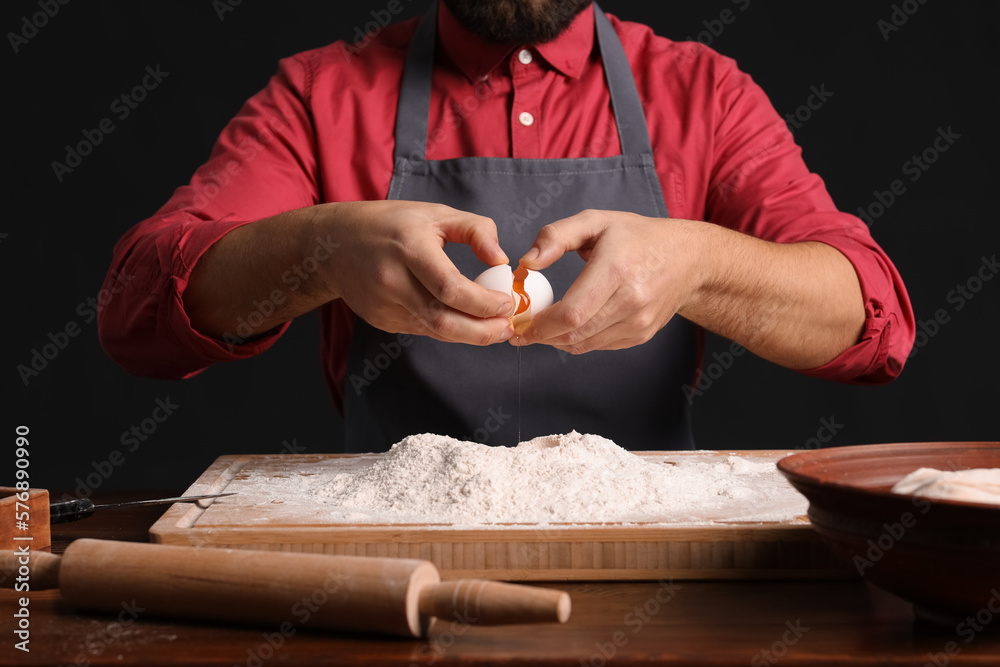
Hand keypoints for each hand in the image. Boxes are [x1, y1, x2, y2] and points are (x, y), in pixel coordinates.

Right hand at [324, 200, 514, 344]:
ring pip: (434, 331)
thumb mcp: (435, 213)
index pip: (449, 287)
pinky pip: (422, 330)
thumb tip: (501, 260)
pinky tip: (466, 323)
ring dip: (469, 335)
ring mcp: (384, 306)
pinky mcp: (382, 320)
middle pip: (442, 320)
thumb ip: (475, 230)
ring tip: (495, 329)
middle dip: (482, 332)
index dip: (483, 303)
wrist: (333, 245)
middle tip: (507, 329)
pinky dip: (448, 329)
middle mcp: (392, 281)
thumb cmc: (390, 224)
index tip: (507, 303)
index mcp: (408, 248)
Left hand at [516, 210, 702, 353]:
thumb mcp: (595, 221)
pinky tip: (568, 328)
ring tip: (540, 329)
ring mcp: (639, 322)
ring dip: (557, 341)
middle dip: (542, 336)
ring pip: (585, 345)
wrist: (687, 258)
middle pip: (575, 334)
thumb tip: (527, 263)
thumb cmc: (637, 237)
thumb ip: (556, 236)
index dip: (541, 325)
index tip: (519, 324)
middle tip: (521, 330)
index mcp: (616, 270)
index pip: (572, 312)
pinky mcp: (641, 335)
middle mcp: (631, 301)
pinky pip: (599, 346)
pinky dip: (578, 341)